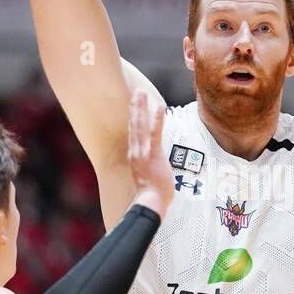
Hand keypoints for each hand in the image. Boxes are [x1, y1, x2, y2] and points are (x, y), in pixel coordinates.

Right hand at [126, 89, 172, 217]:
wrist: (150, 202)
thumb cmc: (150, 194)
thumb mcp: (145, 177)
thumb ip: (146, 166)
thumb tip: (150, 164)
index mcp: (134, 155)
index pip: (133, 132)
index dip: (133, 117)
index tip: (134, 105)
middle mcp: (135, 151)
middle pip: (134, 124)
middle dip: (135, 106)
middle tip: (137, 91)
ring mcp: (143, 151)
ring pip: (141, 125)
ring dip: (141, 107)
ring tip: (142, 93)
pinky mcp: (153, 153)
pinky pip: (155, 133)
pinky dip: (157, 119)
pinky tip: (160, 106)